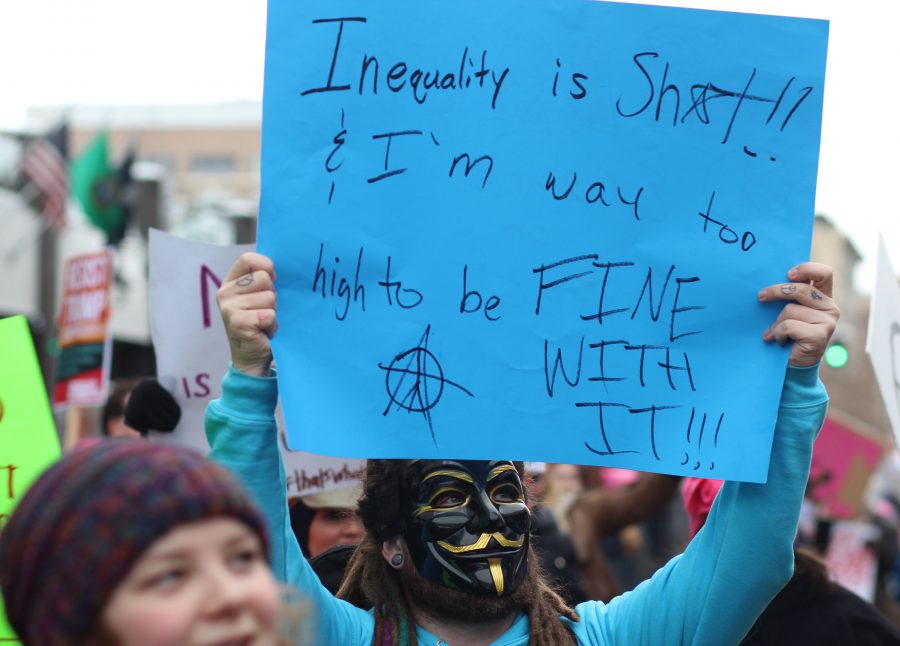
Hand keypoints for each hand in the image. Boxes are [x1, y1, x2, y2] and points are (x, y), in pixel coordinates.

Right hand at [217, 252, 276, 376]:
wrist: (252, 358)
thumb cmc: (261, 324)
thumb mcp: (260, 297)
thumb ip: (264, 279)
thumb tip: (282, 266)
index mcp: (230, 282)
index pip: (248, 259)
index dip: (266, 266)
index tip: (274, 280)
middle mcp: (225, 292)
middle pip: (263, 278)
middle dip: (272, 296)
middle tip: (265, 311)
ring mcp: (229, 307)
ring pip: (269, 297)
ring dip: (273, 312)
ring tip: (264, 322)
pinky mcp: (238, 322)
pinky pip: (269, 314)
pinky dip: (272, 324)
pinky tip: (263, 331)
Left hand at [758, 262, 839, 366]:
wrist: (792, 365)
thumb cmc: (786, 334)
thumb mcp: (788, 312)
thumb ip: (788, 297)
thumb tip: (767, 284)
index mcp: (823, 297)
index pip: (824, 273)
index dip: (807, 269)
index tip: (788, 274)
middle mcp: (830, 307)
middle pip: (801, 289)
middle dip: (776, 291)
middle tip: (760, 297)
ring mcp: (827, 322)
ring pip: (791, 309)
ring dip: (777, 322)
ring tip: (775, 332)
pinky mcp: (820, 335)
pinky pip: (789, 325)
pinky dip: (778, 333)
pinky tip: (779, 340)